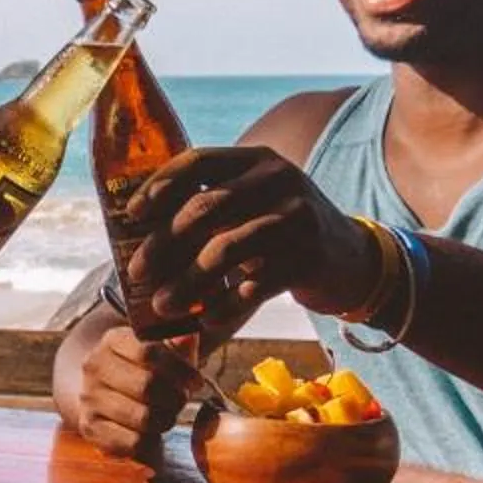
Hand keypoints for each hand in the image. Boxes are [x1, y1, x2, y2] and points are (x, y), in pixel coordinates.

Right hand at [69, 324, 193, 459]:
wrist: (103, 391)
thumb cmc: (142, 369)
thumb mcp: (161, 349)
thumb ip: (178, 344)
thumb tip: (189, 338)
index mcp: (112, 340)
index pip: (149, 351)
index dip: (180, 369)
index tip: (197, 382)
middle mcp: (95, 367)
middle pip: (147, 385)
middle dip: (175, 397)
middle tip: (182, 401)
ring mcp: (89, 398)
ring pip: (142, 417)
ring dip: (165, 420)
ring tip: (169, 416)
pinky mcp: (90, 428)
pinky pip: (132, 442)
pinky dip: (150, 442)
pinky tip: (152, 433)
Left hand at [124, 147, 384, 331]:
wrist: (351, 259)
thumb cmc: (283, 232)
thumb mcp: (256, 202)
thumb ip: (213, 205)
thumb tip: (140, 233)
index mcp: (257, 160)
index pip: (199, 161)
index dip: (160, 185)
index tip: (132, 214)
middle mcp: (278, 180)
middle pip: (205, 208)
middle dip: (163, 243)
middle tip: (136, 272)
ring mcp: (296, 217)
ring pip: (225, 250)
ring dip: (187, 282)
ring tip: (163, 305)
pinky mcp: (308, 257)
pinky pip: (255, 284)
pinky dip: (226, 306)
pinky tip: (206, 321)